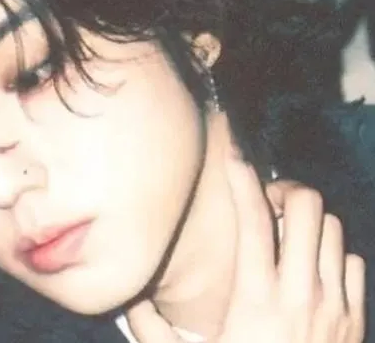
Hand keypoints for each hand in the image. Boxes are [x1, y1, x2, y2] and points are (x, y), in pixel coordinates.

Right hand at [126, 159, 365, 341]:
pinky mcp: (357, 320)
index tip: (232, 154)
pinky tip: (310, 266)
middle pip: (308, 208)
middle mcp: (301, 294)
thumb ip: (152, 331)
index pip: (254, 218)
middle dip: (285, 191)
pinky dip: (333, 253)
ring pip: (332, 229)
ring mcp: (336, 307)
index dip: (241, 177)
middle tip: (265, 200)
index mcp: (257, 299)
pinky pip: (353, 262)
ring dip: (308, 221)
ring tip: (285, 230)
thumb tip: (127, 300)